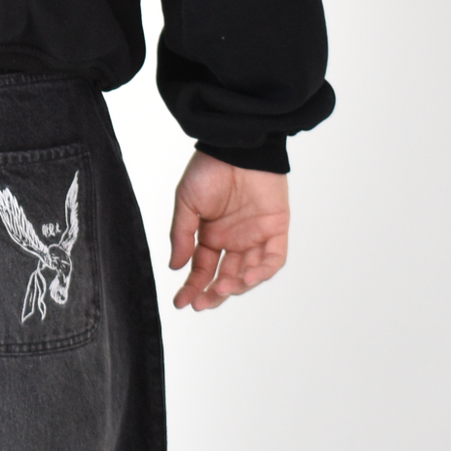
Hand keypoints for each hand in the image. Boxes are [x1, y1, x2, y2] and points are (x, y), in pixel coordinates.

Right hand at [167, 152, 288, 311]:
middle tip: (202, 304)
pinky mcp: (276, 229)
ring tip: (224, 288)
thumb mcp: (187, 203)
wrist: (237, 146)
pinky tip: (246, 278)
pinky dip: (262, 271)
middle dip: (214, 294)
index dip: (192, 287)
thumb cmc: (209, 169)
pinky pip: (273, 259)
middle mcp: (234, 240)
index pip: (202, 270)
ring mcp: (256, 236)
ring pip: (250, 273)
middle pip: (226, 277)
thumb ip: (182, 235)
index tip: (180, 302)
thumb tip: (174, 267)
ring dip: (237, 286)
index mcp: (211, 235)